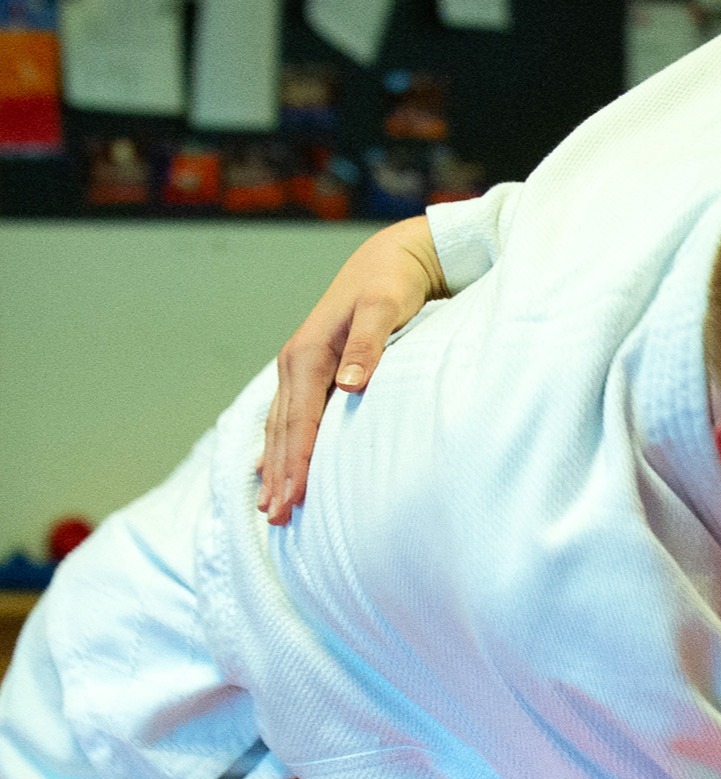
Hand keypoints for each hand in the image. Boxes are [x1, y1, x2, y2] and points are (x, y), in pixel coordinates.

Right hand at [257, 216, 446, 522]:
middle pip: (282, 430)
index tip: (292, 501)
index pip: (299, 422)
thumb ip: (370, 344)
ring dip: (274, 467)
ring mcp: (299, 367)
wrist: (390, 258)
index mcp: (309, 354)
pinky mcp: (310, 370)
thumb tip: (350, 384)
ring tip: (269, 507)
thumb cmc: (393, 284)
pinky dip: (279, 446)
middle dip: (278, 476)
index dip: (295, 463)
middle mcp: (296, 363)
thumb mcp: (386, 307)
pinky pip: (287, 416)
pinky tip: (272, 468)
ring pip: (279, 426)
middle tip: (274, 520)